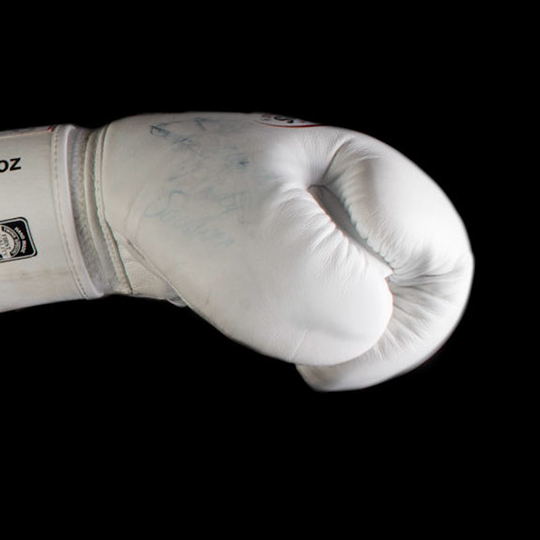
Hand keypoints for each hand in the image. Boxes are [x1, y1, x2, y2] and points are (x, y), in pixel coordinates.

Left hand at [0, 112, 471, 389]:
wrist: (95, 201)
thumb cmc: (174, 208)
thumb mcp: (260, 255)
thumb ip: (337, 302)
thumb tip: (360, 333)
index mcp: (366, 169)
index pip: (444, 261)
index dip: (409, 325)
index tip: (340, 353)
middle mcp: (355, 194)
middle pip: (420, 286)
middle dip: (379, 336)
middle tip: (322, 370)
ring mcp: (323, 222)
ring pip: (371, 303)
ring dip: (330, 331)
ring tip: (274, 328)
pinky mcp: (290, 250)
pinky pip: (328, 303)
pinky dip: (301, 325)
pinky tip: (254, 314)